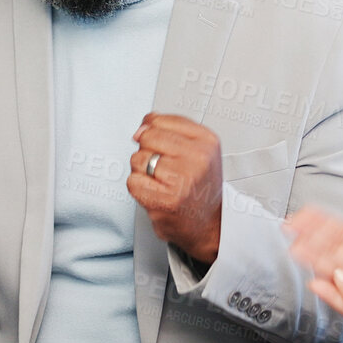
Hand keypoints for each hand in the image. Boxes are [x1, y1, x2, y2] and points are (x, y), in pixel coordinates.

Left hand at [127, 113, 222, 264]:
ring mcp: (181, 179)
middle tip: (164, 167)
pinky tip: (155, 192)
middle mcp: (197, 158)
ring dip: (143, 171)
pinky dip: (139, 188)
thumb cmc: (200, 185)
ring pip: (137, 159)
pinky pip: (133, 181)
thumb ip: (170, 130)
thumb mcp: (198, 148)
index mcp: (206, 141)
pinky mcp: (165, 200)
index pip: (160, 120)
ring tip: (162, 181)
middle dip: (149, 151)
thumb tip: (142, 127)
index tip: (162, 146)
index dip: (153, 132)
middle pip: (147, 137)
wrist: (209, 222)